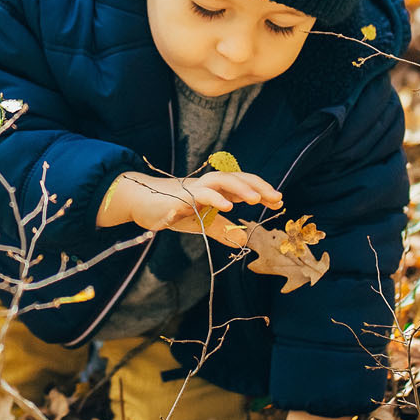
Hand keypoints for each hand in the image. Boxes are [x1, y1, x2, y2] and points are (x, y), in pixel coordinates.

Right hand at [96, 170, 281, 248]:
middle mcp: (206, 185)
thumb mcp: (200, 222)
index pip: (242, 186)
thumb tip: (243, 241)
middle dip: (258, 186)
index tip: (279, 202)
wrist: (140, 202)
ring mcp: (193, 188)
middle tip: (277, 198)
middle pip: (236, 177)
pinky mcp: (180, 197)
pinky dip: (214, 198)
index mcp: (214, 190)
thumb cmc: (171, 209)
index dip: (261, 191)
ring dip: (240, 187)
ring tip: (257, 199)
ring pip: (220, 180)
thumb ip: (221, 230)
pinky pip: (199, 195)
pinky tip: (227, 206)